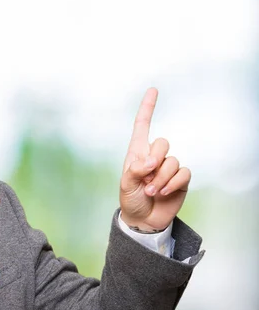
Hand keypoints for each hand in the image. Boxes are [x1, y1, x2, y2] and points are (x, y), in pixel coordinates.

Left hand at [120, 88, 190, 231]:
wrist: (143, 219)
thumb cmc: (130, 199)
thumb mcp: (126, 184)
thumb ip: (135, 170)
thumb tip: (150, 162)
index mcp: (137, 153)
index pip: (142, 126)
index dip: (147, 108)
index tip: (153, 89)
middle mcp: (154, 156)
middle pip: (162, 142)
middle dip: (155, 159)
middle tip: (146, 177)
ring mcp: (168, 167)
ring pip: (172, 161)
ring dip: (161, 179)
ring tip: (151, 192)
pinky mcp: (180, 179)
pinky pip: (183, 174)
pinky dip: (172, 184)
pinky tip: (162, 194)